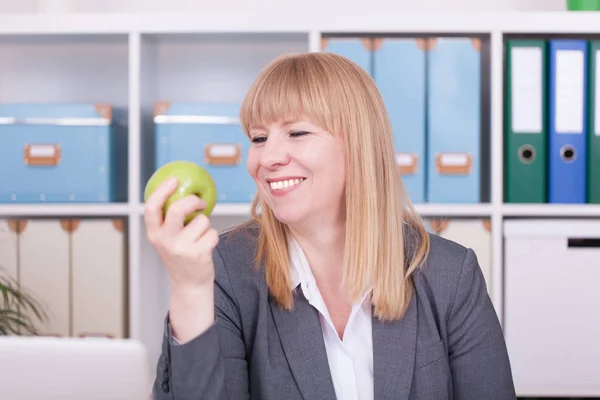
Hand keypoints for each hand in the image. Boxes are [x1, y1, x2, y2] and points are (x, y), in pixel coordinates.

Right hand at [144, 177, 218, 291]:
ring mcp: (182, 248)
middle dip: (193, 200)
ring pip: (201, 220)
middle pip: (178, 209)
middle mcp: (165, 241)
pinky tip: (206, 246)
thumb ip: (168, 220)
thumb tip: (181, 190)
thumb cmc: (180, 256)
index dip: (162, 191)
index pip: (151, 208)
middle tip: (200, 201)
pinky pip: (213, 233)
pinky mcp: (199, 254)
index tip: (174, 180)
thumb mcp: (167, 239)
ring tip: (200, 236)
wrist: (189, 285)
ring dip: (205, 224)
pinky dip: (213, 236)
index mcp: (154, 234)